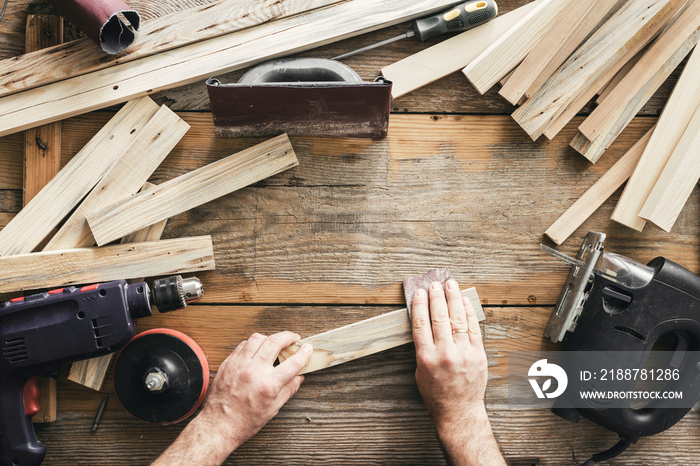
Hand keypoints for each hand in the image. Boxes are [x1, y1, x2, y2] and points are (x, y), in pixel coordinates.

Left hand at [199, 332, 312, 448]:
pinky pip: (242, 345)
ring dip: (269, 338)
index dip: (303, 353)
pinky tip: (257, 350)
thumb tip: (298, 378)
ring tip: (274, 343)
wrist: (219, 426)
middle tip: (293, 338)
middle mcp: (254, 371)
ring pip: (257, 338)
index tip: (307, 348)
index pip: (293, 362)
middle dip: (288, 336)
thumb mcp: (273, 408)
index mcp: (268, 384)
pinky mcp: (228, 363)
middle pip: (275, 342)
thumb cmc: (245, 421)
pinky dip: (253, 344)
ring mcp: (239, 365)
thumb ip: (288, 389)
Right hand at [412, 280, 503, 464]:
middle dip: (436, 297)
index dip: (419, 305)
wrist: (458, 411)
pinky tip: (464, 301)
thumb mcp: (420, 370)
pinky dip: (468, 312)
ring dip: (453, 298)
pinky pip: (473, 328)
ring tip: (450, 285)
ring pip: (457, 319)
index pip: (421, 323)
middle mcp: (445, 353)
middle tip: (434, 284)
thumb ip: (422, 347)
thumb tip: (424, 322)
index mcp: (426, 357)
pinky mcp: (478, 355)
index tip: (419, 292)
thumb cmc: (436, 392)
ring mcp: (463, 353)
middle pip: (439, 317)